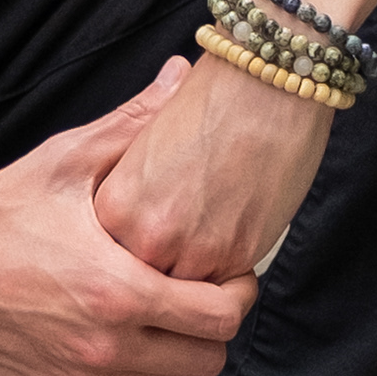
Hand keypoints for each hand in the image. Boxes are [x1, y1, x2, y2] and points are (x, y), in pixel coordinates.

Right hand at [0, 64, 262, 375]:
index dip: (239, 291)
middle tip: (204, 288)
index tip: (230, 268)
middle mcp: (104, 348)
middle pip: (206, 360)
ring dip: (182, 356)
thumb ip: (132, 123)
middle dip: (216, 323)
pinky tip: (132, 345)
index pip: (220, 316)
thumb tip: (181, 71)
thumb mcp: (65, 161)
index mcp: (118, 291)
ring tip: (169, 314)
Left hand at [93, 47, 334, 292]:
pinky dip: (226, 275)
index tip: (143, 238)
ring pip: (184, 295)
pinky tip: (232, 239)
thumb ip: (124, 189)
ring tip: (204, 245)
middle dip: (159, 272)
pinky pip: (223, 289)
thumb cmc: (209, 99)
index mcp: (114, 208)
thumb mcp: (144, 139)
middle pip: (144, 284)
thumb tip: (115, 224)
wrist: (267, 80)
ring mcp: (192, 252)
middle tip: (178, 245)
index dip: (126, 253)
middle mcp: (147, 237)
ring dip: (193, 279)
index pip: (109, 260)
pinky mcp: (236, 258)